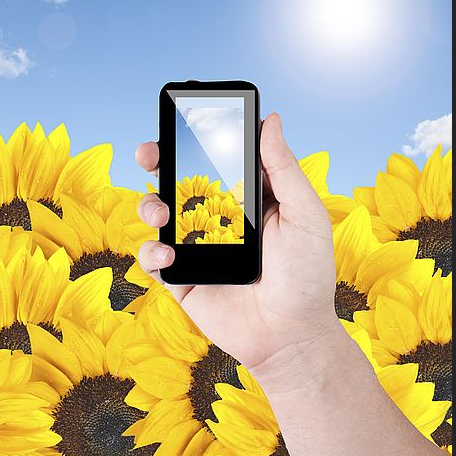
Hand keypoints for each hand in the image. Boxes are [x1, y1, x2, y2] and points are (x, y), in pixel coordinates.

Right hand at [135, 113, 339, 370]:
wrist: (292, 337)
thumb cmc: (307, 275)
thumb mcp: (304, 214)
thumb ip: (283, 168)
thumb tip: (271, 119)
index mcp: (246, 198)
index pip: (215, 159)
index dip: (195, 139)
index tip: (180, 119)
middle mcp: (217, 218)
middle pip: (179, 181)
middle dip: (158, 162)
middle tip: (149, 153)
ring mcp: (197, 247)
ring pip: (159, 215)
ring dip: (149, 205)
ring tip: (160, 211)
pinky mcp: (182, 279)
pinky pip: (153, 260)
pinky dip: (151, 254)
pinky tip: (168, 257)